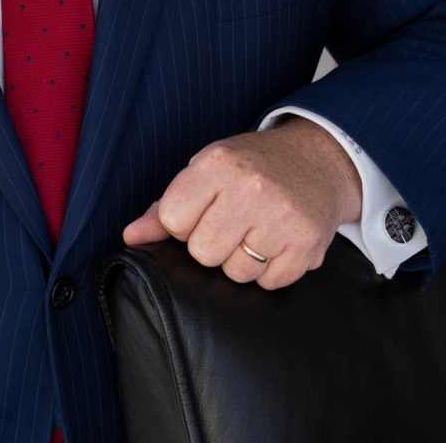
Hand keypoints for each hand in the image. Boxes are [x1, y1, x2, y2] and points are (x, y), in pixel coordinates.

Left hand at [121, 116, 363, 289]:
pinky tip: (275, 242)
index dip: (182, 223)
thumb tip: (130, 238)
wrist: (314, 161)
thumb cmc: (249, 167)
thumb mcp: (204, 170)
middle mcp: (250, 189)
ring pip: (236, 272)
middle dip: (210, 245)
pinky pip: (269, 283)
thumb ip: (164, 207)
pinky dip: (269, 270)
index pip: (173, 220)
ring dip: (240, 260)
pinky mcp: (307, 245)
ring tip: (253, 231)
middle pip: (203, 252)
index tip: (200, 212)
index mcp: (217, 164)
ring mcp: (282, 218)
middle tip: (228, 223)